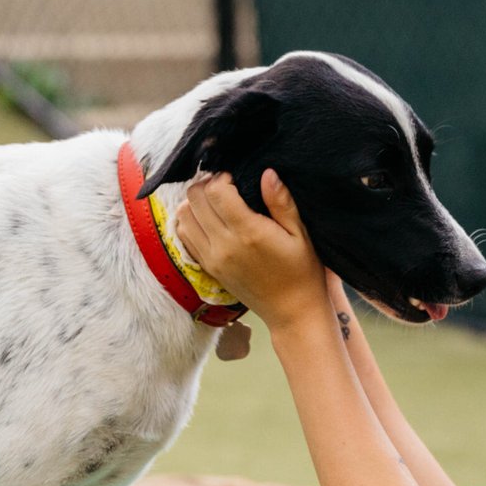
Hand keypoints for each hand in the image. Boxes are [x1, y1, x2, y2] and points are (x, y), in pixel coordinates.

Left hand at [177, 170, 330, 331]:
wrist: (292, 312)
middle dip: (206, 185)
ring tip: (216, 203)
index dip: (223, 177)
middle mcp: (224, 245)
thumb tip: (267, 173)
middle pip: (194, 199)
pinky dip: (190, 222)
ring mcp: (212, 258)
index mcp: (248, 233)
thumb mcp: (301, 234)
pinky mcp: (208, 268)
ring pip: (184, 216)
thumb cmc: (302, 271)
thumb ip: (281, 202)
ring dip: (195, 203)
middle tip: (225, 187)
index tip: (236, 178)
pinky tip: (209, 220)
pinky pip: (185, 236)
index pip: (215, 192)